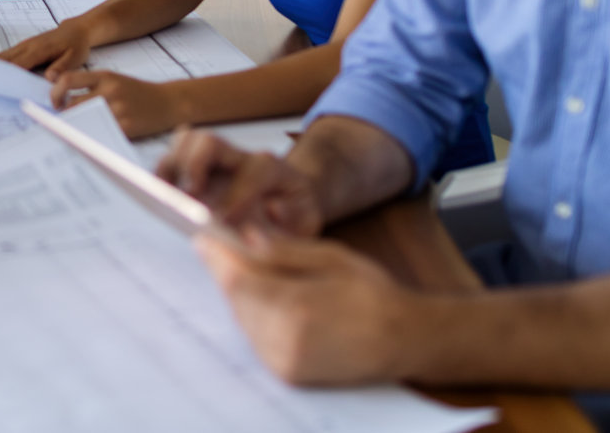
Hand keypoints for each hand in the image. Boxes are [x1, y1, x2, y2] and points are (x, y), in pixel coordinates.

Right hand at [0, 19, 95, 74]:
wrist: (76, 31)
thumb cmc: (76, 45)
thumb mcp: (75, 58)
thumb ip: (61, 68)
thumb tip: (49, 79)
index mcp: (38, 50)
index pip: (18, 64)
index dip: (6, 75)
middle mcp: (27, 47)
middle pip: (5, 60)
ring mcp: (24, 46)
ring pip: (3, 57)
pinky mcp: (23, 48)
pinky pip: (7, 56)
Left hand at [49, 70, 184, 138]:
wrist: (170, 102)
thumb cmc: (138, 93)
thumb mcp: (115, 80)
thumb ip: (91, 86)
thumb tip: (62, 102)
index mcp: (105, 76)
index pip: (68, 80)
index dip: (55, 93)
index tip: (55, 103)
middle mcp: (110, 90)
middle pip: (72, 105)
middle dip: (64, 116)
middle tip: (63, 123)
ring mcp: (119, 109)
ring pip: (84, 121)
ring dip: (77, 128)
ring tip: (77, 132)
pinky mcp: (127, 127)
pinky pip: (100, 134)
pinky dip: (93, 138)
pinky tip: (94, 138)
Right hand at [155, 129, 323, 237]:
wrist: (291, 198)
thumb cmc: (295, 212)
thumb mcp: (307, 220)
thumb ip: (294, 218)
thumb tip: (272, 210)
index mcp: (270, 169)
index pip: (253, 172)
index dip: (238, 195)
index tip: (225, 220)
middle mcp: (238, 157)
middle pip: (208, 142)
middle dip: (193, 165)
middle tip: (188, 197)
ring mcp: (214, 160)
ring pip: (185, 142)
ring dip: (171, 166)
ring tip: (163, 196)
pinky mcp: (196, 167)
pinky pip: (172, 156)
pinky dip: (162, 174)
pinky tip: (158, 198)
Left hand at [196, 228, 412, 384]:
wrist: (404, 339)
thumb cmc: (372, 293)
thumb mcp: (330, 257)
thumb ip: (283, 251)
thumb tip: (245, 237)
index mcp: (297, 308)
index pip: (238, 280)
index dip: (217, 257)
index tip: (205, 237)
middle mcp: (285, 342)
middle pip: (235, 299)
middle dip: (230, 272)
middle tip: (228, 248)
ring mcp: (284, 362)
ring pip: (243, 318)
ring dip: (243, 293)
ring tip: (257, 272)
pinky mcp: (286, 373)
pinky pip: (256, 336)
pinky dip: (256, 314)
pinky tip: (270, 298)